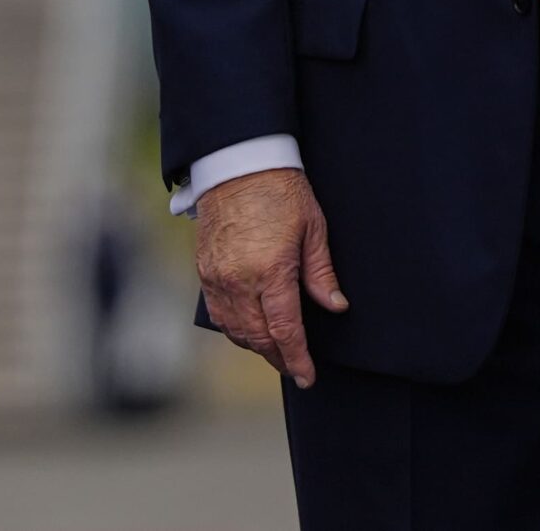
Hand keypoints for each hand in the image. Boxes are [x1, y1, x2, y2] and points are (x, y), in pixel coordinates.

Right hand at [194, 167, 347, 387]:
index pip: (285, 331)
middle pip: (258, 337)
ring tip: (275, 349)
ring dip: (256, 345)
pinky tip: (249, 328)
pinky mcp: (204, 270)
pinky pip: (217, 313)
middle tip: (295, 368)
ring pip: (235, 330)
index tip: (307, 376)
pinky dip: (234, 328)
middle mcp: (239, 280)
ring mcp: (217, 277)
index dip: (297, 359)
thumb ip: (321, 273)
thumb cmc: (281, 191)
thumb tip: (336, 307)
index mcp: (271, 271)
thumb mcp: (313, 228)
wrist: (237, 163)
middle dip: (278, 358)